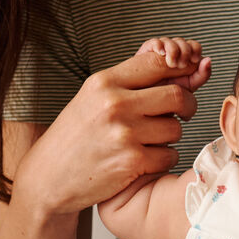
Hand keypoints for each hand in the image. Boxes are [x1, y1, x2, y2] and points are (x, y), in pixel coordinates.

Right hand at [13, 49, 204, 215]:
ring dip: (171, 137)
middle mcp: (115, 104)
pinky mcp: (132, 162)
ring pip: (175, 129)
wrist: (49, 176)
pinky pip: (169, 156)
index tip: (188, 78)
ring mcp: (124, 133)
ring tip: (152, 140)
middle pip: (176, 95)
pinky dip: (164, 160)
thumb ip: (127, 84)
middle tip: (184, 114)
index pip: (157, 61)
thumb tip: (173, 69)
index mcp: (104, 82)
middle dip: (187, 105)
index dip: (181, 68)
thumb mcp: (92, 99)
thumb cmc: (75, 138)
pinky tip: (147, 161)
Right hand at [137, 37, 211, 91]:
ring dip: (173, 50)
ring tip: (171, 63)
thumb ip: (201, 75)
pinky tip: (161, 53)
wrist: (150, 103)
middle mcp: (174, 54)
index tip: (194, 60)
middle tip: (181, 65)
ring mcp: (161, 53)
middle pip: (183, 42)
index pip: (194, 47)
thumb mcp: (189, 87)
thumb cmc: (170, 96)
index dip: (195, 50)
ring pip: (169, 42)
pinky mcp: (147, 53)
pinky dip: (159, 45)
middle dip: (184, 51)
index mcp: (186, 60)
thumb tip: (209, 60)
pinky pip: (154, 43)